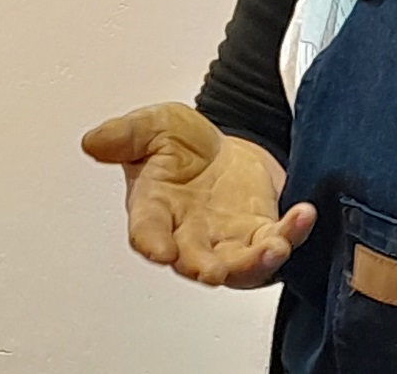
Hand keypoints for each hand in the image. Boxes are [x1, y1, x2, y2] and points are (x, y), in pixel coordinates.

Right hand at [82, 103, 316, 288]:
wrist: (218, 144)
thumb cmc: (179, 144)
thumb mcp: (152, 125)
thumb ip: (126, 133)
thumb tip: (94, 140)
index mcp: (155, 210)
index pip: (147, 231)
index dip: (150, 241)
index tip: (158, 249)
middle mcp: (189, 234)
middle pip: (194, 260)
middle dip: (204, 267)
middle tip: (213, 271)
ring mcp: (227, 238)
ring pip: (240, 265)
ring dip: (257, 262)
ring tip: (274, 248)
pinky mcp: (260, 230)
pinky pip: (278, 241)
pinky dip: (293, 233)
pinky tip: (303, 214)